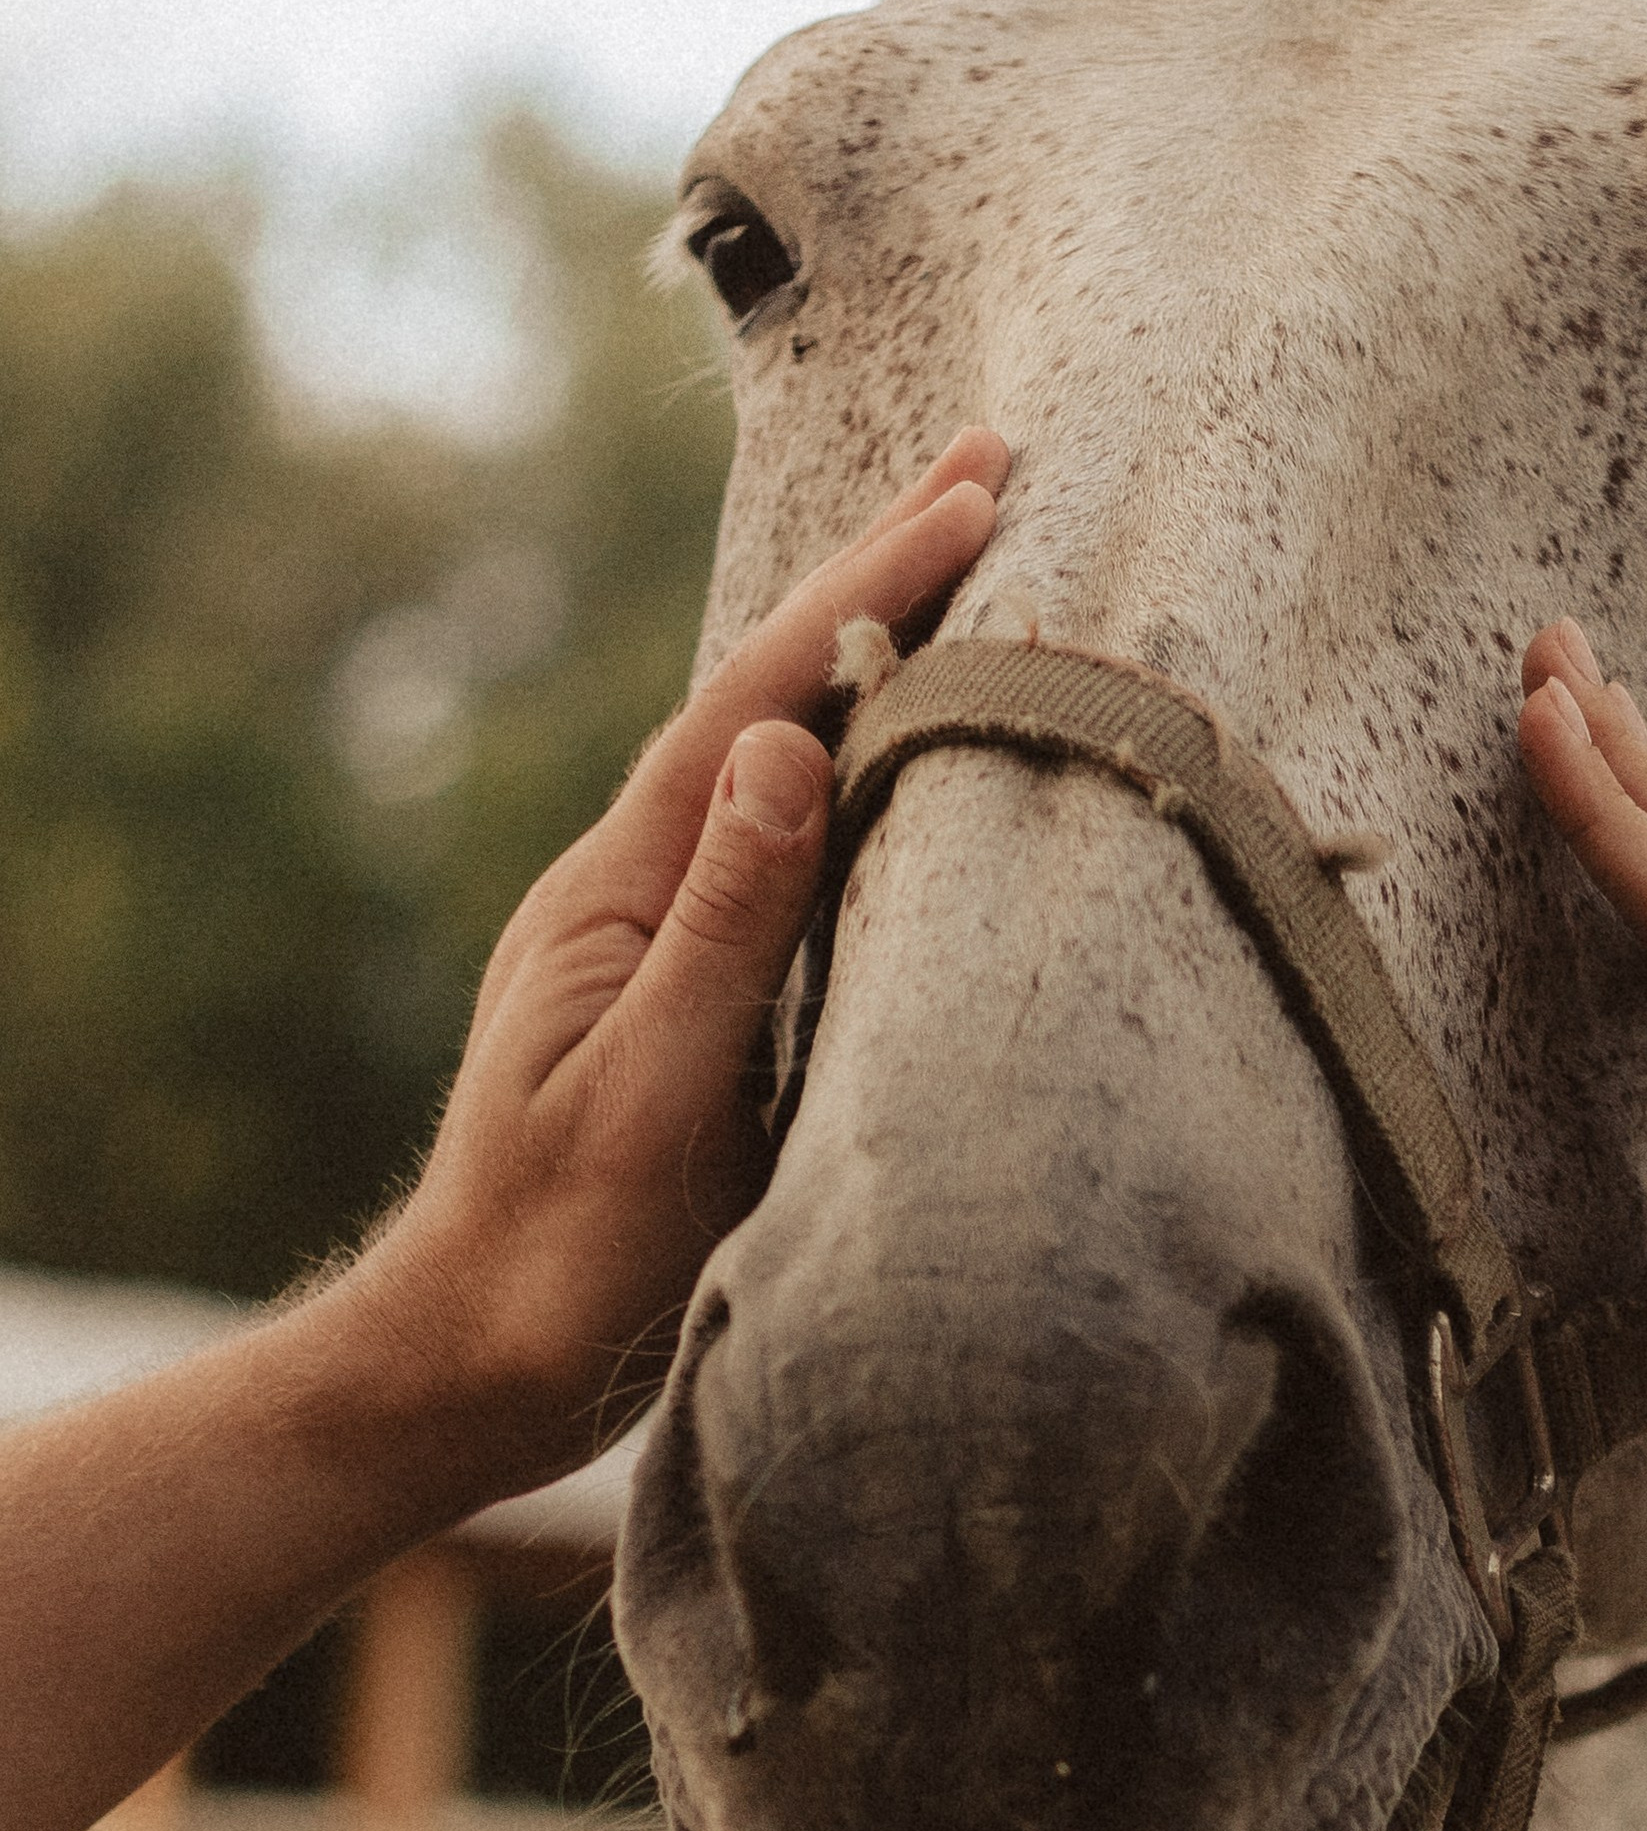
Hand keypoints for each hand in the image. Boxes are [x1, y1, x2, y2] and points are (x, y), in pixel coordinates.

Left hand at [348, 429, 1007, 1504]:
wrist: (472, 1368)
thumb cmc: (559, 1256)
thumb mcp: (652, 1092)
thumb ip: (725, 921)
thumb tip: (784, 741)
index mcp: (625, 883)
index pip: (764, 698)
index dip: (870, 586)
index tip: (974, 494)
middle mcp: (643, 879)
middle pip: (774, 689)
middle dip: (880, 572)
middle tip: (989, 462)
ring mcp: (668, 926)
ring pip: (788, 749)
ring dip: (879, 648)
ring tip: (971, 558)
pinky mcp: (702, 983)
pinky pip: (800, 832)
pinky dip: (869, 754)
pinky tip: (914, 740)